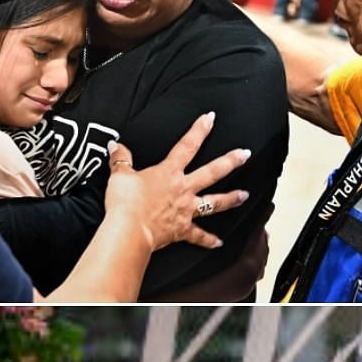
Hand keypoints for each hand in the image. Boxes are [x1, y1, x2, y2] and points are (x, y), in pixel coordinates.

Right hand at [103, 113, 254, 250]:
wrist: (129, 230)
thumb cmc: (125, 203)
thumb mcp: (119, 175)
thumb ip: (121, 159)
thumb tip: (115, 146)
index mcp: (168, 172)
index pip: (187, 146)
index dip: (199, 130)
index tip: (210, 118)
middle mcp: (183, 189)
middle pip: (212, 172)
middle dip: (230, 162)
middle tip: (245, 155)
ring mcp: (186, 210)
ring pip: (215, 203)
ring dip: (231, 199)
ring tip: (245, 195)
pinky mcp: (182, 230)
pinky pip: (199, 236)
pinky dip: (208, 240)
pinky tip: (219, 243)